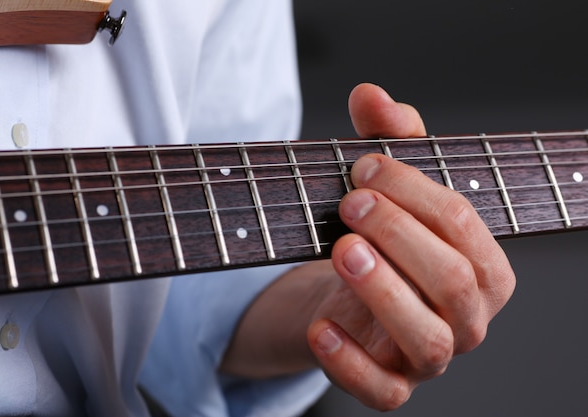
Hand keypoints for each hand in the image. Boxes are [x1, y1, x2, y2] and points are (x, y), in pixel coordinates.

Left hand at [306, 83, 515, 409]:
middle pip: (453, 281)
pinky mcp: (391, 385)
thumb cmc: (378, 239)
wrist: (345, 297)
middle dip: (400, 234)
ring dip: (384, 291)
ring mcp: (431, 356)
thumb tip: (370, 94)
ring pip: (429, 339)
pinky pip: (382, 391)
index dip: (416, 192)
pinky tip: (319, 327)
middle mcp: (468, 315)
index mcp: (481, 264)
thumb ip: (387, 139)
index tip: (365, 165)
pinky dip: (349, 363)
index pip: (465, 225)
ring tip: (343, 249)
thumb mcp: (386, 186)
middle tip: (352, 202)